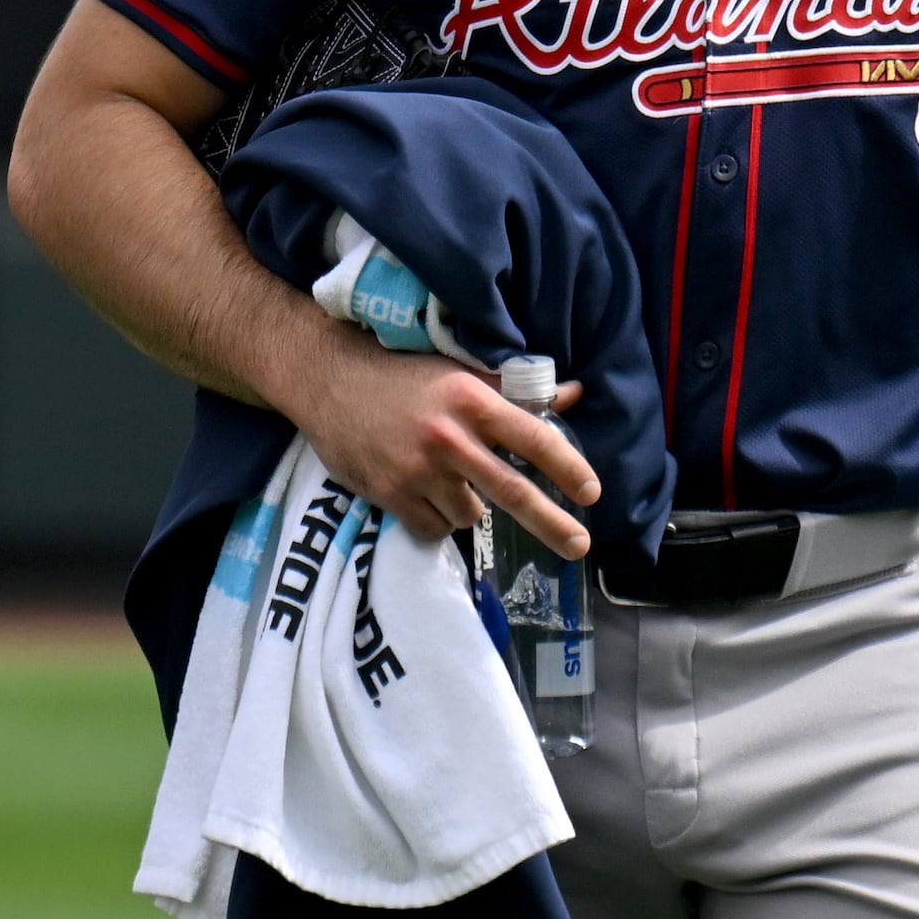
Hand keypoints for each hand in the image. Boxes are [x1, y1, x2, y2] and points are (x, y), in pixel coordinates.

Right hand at [277, 332, 597, 553]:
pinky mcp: (389, 494)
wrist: (327, 378)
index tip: (591, 493)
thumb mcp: (459, 373)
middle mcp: (449, 437)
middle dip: (553, 524)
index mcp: (472, 401)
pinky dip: (435, 519)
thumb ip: (515, 390)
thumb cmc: (402, 374)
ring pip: (470, 514)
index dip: (569, 468)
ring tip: (448, 481)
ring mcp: (417, 470)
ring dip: (469, 507)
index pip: (535, 440)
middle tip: (580, 545)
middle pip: (513, 491)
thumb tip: (573, 394)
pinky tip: (423, 494)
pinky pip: (433, 528)